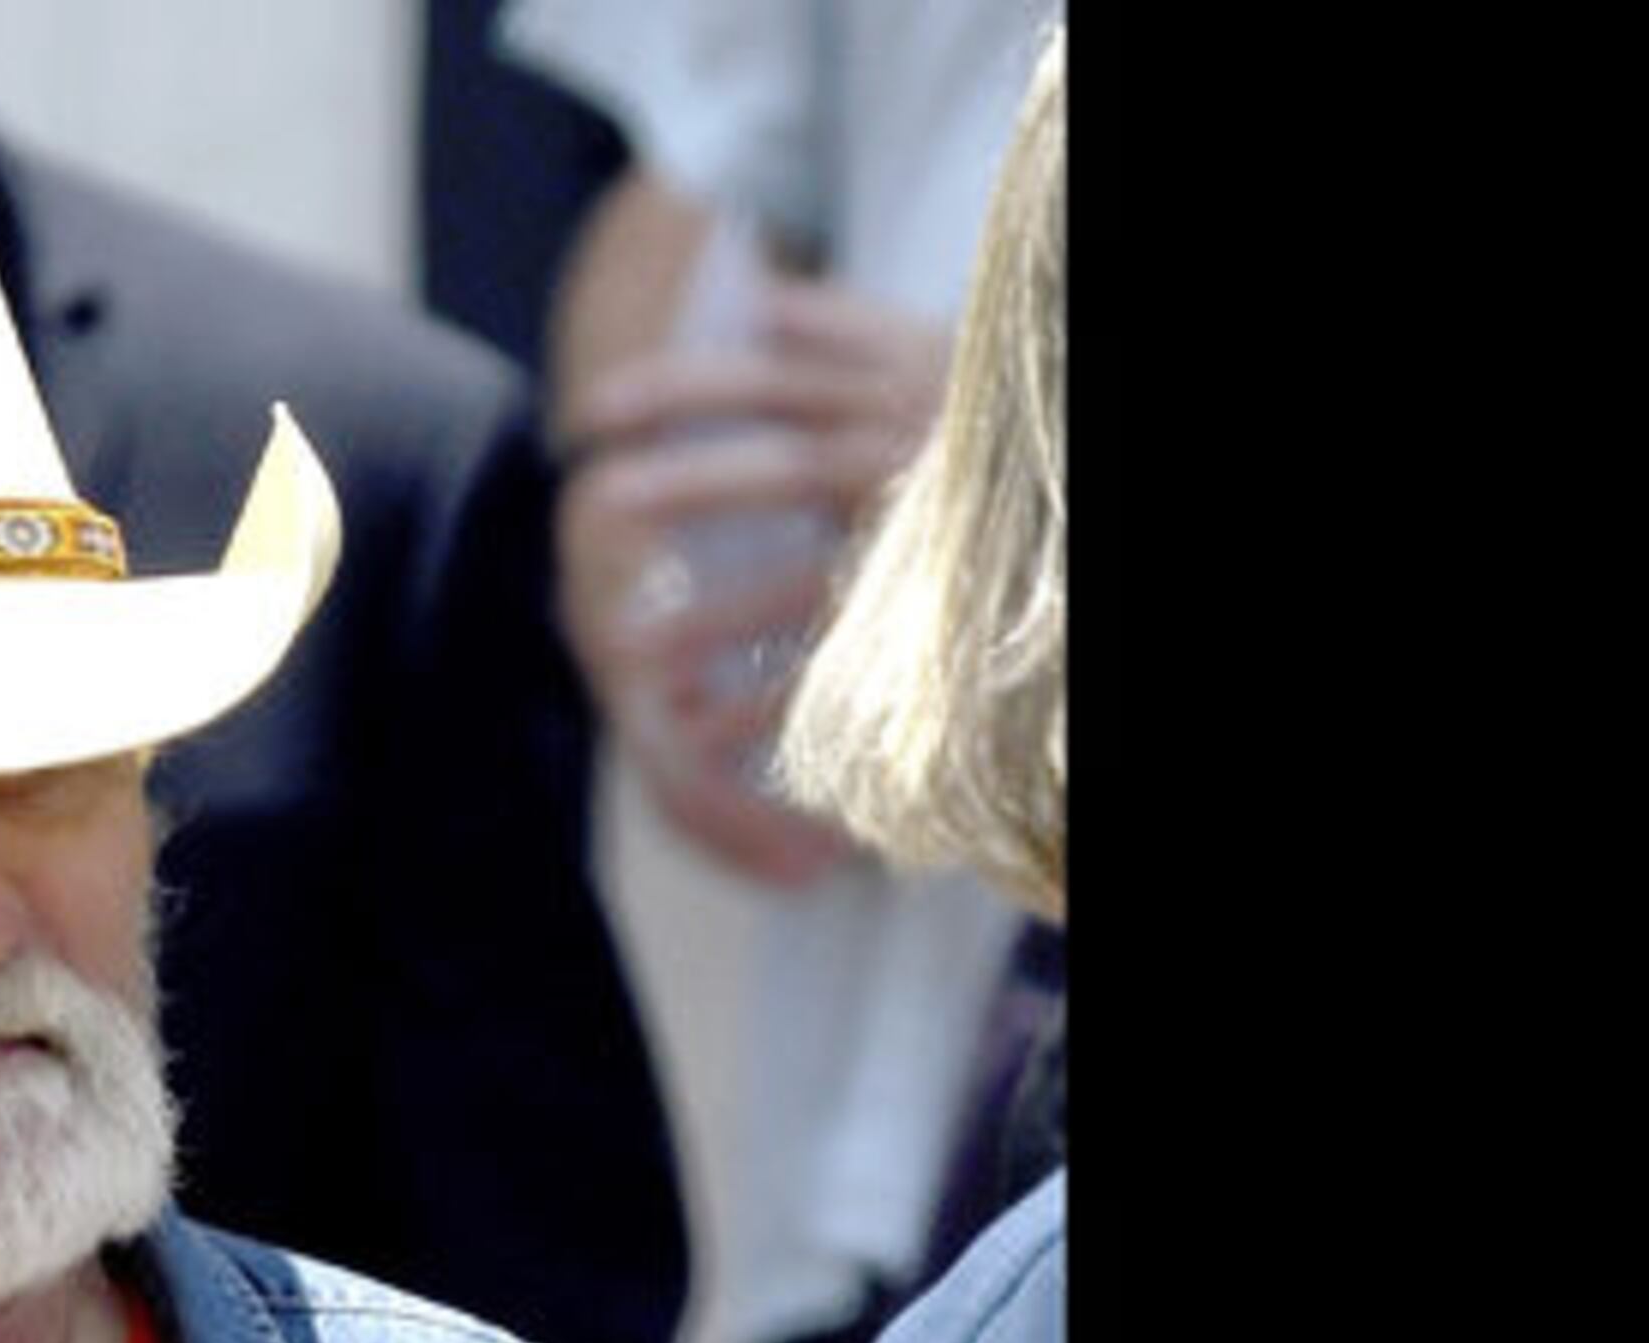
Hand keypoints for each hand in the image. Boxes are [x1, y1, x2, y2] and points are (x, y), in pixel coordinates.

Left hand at [555, 279, 953, 886]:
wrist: (1062, 504)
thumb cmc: (997, 439)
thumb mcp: (950, 365)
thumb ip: (861, 332)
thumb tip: (763, 302)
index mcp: (918, 392)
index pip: (780, 381)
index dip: (679, 390)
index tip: (589, 413)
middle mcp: (928, 463)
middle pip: (792, 468)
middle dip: (687, 484)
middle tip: (591, 503)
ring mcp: (939, 549)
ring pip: (816, 581)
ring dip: (715, 618)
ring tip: (624, 647)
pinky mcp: (949, 628)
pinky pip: (851, 677)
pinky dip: (771, 705)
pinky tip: (700, 731)